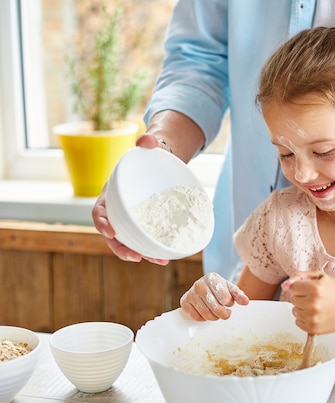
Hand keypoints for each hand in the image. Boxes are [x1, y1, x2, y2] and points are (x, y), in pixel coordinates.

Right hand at [91, 133, 168, 264]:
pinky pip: (145, 240)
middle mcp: (119, 209)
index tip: (109, 231)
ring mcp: (132, 219)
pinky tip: (165, 257)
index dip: (101, 222)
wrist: (163, 162)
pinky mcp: (146, 224)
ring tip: (158, 260)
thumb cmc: (150, 155)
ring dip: (141, 253)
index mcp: (111, 193)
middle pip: (113, 233)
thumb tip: (147, 140)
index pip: (99, 211)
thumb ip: (147, 142)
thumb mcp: (148, 147)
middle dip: (120, 248)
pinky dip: (153, 250)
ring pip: (130, 241)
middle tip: (134, 257)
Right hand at [181, 272, 249, 320]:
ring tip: (217, 313)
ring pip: (205, 314)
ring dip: (214, 317)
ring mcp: (190, 293)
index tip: (229, 303)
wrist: (205, 287)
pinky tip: (206, 312)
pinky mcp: (184, 302)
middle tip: (226, 313)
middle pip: (215, 307)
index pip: (224, 297)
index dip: (229, 303)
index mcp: (211, 278)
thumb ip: (239, 295)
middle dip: (223, 313)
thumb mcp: (230, 289)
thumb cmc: (219, 289)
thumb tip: (245, 302)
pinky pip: (196, 317)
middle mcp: (199, 284)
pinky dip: (203, 318)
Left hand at [282, 270, 334, 333]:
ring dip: (302, 308)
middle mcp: (312, 303)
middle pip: (292, 299)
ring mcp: (312, 318)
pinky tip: (316, 315)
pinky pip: (298, 322)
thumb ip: (301, 276)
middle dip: (301, 297)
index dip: (301, 287)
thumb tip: (285, 284)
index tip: (310, 289)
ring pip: (294, 311)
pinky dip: (304, 319)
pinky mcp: (313, 329)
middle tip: (316, 298)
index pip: (292, 287)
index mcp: (314, 288)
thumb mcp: (322, 277)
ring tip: (317, 306)